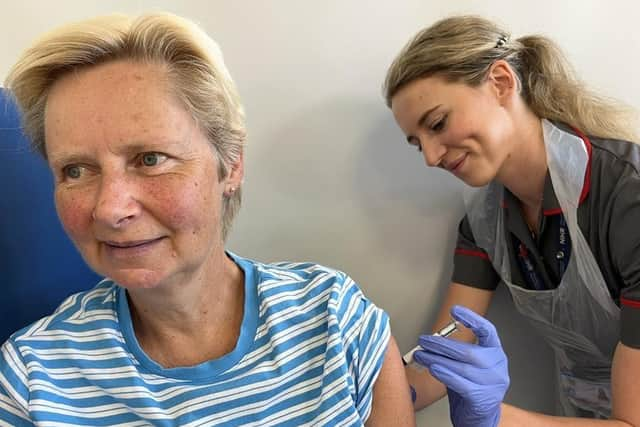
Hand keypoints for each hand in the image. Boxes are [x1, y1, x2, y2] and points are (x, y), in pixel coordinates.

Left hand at [413, 305, 508, 426]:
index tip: (455, 310)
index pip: (488, 331)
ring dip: (436, 359)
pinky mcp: (482, 398)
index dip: (472, 318)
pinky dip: (444, 374)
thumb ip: (457, 352)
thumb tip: (433, 339)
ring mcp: (492, 384)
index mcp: (495, 354)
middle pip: (468, 350)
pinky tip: (433, 368)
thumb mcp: (469, 365)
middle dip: (441, 344)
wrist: (480, 418)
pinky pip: (460, 383)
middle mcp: (497, 367)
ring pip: (461, 366)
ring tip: (421, 355)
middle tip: (424, 341)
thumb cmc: (472, 388)